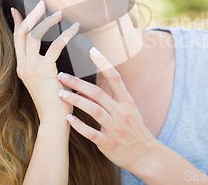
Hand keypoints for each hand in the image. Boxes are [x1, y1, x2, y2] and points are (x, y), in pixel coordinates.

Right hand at [11, 1, 78, 121]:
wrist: (54, 119)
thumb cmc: (55, 101)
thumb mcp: (45, 81)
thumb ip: (45, 66)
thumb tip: (53, 53)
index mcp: (22, 67)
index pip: (17, 40)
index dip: (17, 23)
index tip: (16, 10)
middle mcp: (24, 66)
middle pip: (22, 34)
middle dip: (30, 16)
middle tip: (40, 3)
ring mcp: (32, 68)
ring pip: (34, 36)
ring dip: (46, 22)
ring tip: (58, 12)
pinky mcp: (44, 71)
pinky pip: (54, 46)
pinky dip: (65, 35)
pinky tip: (74, 28)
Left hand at [57, 47, 157, 172]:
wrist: (146, 156)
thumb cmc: (135, 131)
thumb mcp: (130, 111)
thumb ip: (113, 99)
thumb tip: (92, 87)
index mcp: (127, 102)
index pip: (115, 78)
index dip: (104, 63)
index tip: (92, 50)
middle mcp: (121, 113)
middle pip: (97, 93)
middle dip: (78, 83)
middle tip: (61, 75)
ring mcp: (115, 128)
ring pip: (93, 110)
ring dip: (76, 101)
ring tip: (61, 94)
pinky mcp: (108, 143)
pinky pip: (91, 133)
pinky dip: (79, 125)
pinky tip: (68, 119)